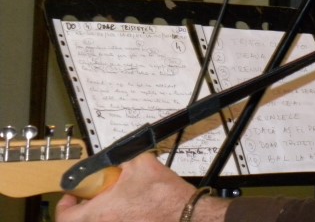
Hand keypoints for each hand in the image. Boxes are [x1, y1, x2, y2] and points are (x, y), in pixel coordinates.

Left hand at [56, 152, 197, 221]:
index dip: (65, 203)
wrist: (186, 214)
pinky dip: (120, 215)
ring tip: (118, 200)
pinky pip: (118, 221)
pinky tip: (134, 207)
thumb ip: (122, 161)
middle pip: (83, 220)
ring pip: (101, 221)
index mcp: (101, 213)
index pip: (65, 216)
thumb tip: (117, 160)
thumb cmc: (165, 197)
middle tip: (96, 195)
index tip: (73, 195)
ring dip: (104, 212)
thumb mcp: (141, 164)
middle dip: (86, 207)